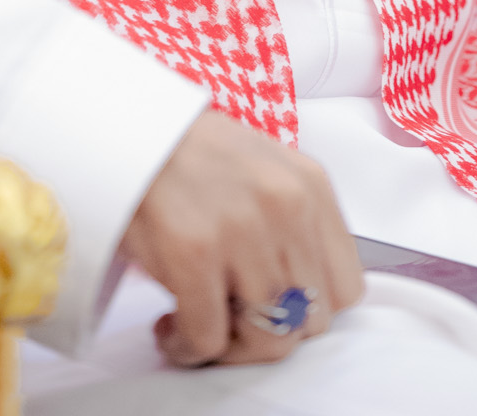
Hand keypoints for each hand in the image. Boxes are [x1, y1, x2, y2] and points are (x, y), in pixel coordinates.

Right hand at [121, 109, 364, 366]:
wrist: (130, 128)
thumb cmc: (194, 155)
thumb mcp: (267, 171)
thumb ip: (296, 227)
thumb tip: (302, 298)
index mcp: (311, 187)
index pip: (347, 289)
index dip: (309, 309)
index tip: (274, 305)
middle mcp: (287, 207)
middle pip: (310, 321)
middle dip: (269, 331)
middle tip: (231, 321)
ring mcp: (243, 230)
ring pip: (267, 339)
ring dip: (231, 348)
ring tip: (200, 326)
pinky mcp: (194, 252)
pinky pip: (209, 338)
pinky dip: (188, 347)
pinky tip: (170, 325)